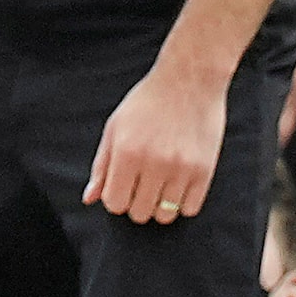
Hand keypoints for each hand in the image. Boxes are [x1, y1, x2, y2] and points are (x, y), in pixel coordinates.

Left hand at [84, 60, 226, 224]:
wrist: (189, 81)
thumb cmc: (149, 102)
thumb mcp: (115, 128)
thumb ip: (102, 166)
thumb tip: (91, 199)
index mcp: (127, 153)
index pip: (114, 203)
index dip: (116, 198)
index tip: (123, 186)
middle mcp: (154, 164)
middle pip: (139, 213)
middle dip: (137, 203)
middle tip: (143, 185)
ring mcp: (181, 169)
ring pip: (165, 215)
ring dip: (160, 206)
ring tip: (162, 186)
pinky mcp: (204, 171)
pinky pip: (190, 209)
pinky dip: (182, 204)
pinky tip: (179, 186)